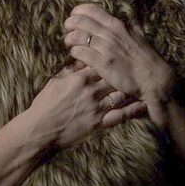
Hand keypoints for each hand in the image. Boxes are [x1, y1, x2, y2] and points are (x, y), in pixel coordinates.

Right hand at [27, 56, 148, 152]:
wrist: (40, 130)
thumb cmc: (44, 105)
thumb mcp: (55, 82)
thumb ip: (69, 69)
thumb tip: (80, 58)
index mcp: (79, 78)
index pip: (101, 63)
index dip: (111, 59)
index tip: (120, 55)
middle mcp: (90, 90)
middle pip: (114, 76)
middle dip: (125, 72)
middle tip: (138, 68)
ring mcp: (96, 107)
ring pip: (121, 94)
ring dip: (133, 89)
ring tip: (144, 84)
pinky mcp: (98, 123)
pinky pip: (120, 116)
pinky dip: (133, 111)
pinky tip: (143, 106)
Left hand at [62, 4, 176, 109]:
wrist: (153, 78)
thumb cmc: (145, 58)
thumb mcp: (137, 35)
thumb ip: (128, 25)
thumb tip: (127, 15)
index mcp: (117, 25)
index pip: (90, 10)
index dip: (77, 12)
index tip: (74, 17)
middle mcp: (109, 34)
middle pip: (78, 21)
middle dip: (69, 25)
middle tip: (67, 30)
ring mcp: (105, 48)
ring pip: (76, 37)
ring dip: (69, 40)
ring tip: (69, 44)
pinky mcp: (101, 64)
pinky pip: (79, 53)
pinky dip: (74, 53)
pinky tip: (76, 56)